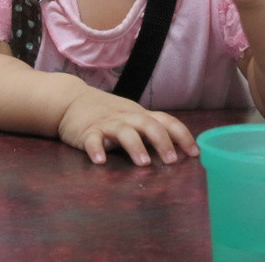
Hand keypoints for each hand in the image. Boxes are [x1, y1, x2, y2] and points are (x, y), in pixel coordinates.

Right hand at [57, 88, 198, 165]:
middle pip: (148, 124)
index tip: (194, 153)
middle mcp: (126, 117)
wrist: (70, 99)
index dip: (182, 135)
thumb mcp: (130, 116)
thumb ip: (149, 128)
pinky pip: (92, 139)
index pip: (166, 120)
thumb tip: (177, 147)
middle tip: (172, 161)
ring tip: (144, 164)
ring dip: (135, 146)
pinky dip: (96, 149)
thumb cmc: (106, 112)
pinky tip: (100, 161)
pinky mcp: (86, 131)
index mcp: (139, 114)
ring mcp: (106, 123)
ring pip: (123, 131)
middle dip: (162, 142)